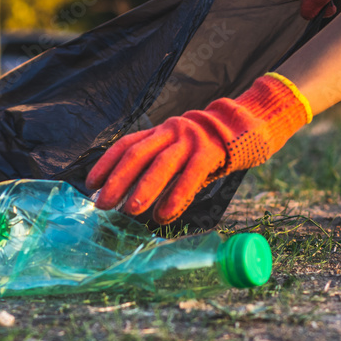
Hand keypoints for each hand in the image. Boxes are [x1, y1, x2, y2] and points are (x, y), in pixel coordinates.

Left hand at [86, 74, 311, 224]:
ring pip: (161, 165)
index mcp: (160, 131)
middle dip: (117, 180)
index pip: (126, 144)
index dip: (106, 163)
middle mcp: (171, 131)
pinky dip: (175, 197)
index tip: (91, 184)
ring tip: (129, 211)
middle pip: (137, 154)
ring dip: (143, 189)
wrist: (249, 125)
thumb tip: (129, 194)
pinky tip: (164, 215)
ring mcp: (192, 140)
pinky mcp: (211, 152)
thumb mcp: (179, 148)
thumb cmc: (208, 147)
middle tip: (103, 204)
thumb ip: (159, 163)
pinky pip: (190, 176)